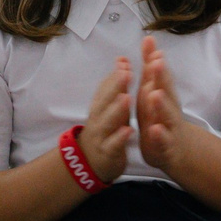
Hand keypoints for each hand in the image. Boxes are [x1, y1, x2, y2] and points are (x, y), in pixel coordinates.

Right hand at [73, 58, 134, 187]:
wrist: (91, 161)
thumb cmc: (106, 128)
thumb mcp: (110, 106)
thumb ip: (117, 85)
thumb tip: (122, 59)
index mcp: (101, 105)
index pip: (105, 87)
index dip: (115, 75)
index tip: (125, 63)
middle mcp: (98, 117)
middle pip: (105, 100)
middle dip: (115, 86)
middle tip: (126, 73)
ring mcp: (101, 135)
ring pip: (107, 121)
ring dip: (116, 109)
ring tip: (128, 98)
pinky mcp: (108, 153)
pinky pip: (113, 144)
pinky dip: (120, 137)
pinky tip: (130, 130)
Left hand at [132, 37, 200, 178]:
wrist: (178, 149)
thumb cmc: (161, 115)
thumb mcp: (154, 90)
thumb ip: (151, 67)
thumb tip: (148, 38)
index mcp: (161, 94)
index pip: (158, 75)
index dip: (154, 60)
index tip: (151, 44)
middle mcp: (168, 108)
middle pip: (166, 90)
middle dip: (161, 77)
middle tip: (156, 62)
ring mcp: (169, 126)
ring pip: (166, 115)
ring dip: (161, 104)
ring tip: (155, 94)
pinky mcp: (166, 146)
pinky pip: (163, 140)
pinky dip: (160, 135)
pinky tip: (155, 129)